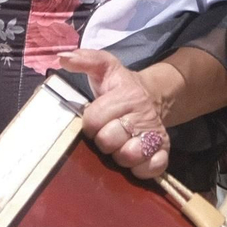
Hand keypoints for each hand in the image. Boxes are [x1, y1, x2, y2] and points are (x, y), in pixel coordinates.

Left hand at [59, 48, 172, 179]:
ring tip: (119, 146)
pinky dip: (141, 168)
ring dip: (119, 156)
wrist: (151, 97)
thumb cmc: (120, 87)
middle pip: (109, 140)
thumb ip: (85, 60)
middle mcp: (143, 115)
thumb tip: (63, 58)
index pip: (94, 119)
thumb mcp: (105, 68)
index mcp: (127, 95)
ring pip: (129, 156)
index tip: (94, 119)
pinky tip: (135, 159)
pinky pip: (152, 168)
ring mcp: (155, 134)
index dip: (89, 123)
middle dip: (102, 140)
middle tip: (106, 133)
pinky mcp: (164, 151)